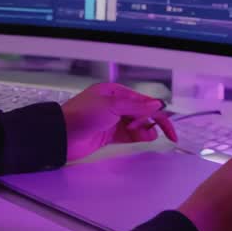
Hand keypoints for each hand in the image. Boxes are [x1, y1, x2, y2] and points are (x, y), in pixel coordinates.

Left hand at [61, 83, 176, 161]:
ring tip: (149, 135)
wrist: (62, 135)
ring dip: (147, 129)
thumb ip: (136, 107)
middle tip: (169, 134)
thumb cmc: (82, 115)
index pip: (142, 101)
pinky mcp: (110, 135)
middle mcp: (115, 105)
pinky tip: (147, 138)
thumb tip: (157, 104)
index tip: (168, 123)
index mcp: (115, 92)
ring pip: (138, 125)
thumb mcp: (111, 106)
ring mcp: (113, 121)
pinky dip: (140, 136)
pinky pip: (130, 135)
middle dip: (154, 121)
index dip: (156, 111)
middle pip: (142, 113)